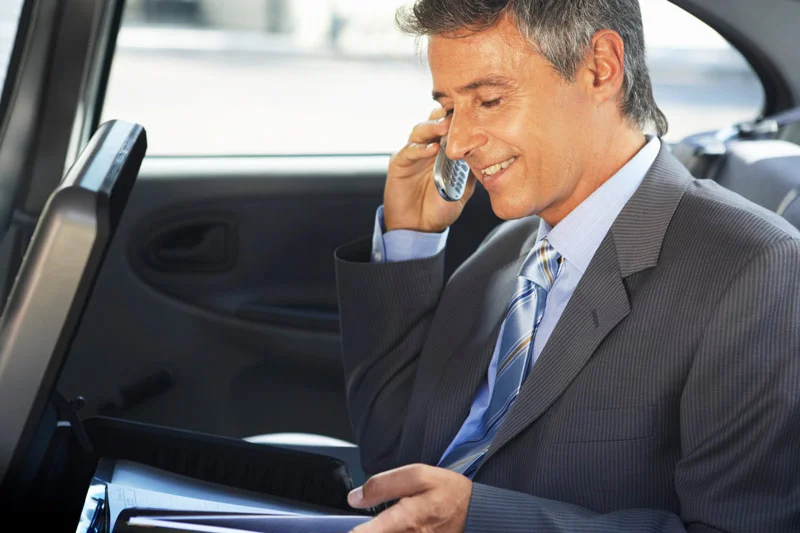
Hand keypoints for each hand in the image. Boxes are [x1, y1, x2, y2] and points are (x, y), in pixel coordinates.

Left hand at [347, 464, 472, 532]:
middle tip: (355, 521)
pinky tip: (385, 526)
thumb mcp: (418, 475)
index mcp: (405, 520)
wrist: (476, 514)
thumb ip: (383, 485)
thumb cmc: (448, 492)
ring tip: (369, 522)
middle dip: (361, 530)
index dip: (350, 532)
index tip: (337, 529)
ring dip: (374, 530)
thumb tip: (354, 498)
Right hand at [384, 109, 476, 232]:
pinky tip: (432, 148)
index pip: (450, 126)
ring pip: (420, 131)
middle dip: (445, 116)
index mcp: (443, 150)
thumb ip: (471, 171)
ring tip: (445, 126)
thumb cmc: (439, 208)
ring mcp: (413, 154)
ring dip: (433, 127)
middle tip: (458, 114)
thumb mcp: (462, 189)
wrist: (419, 227)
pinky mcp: (399, 163)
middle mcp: (427, 147)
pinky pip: (409, 151)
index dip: (459, 119)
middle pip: (433, 122)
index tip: (474, 114)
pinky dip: (420, 148)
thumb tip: (488, 156)